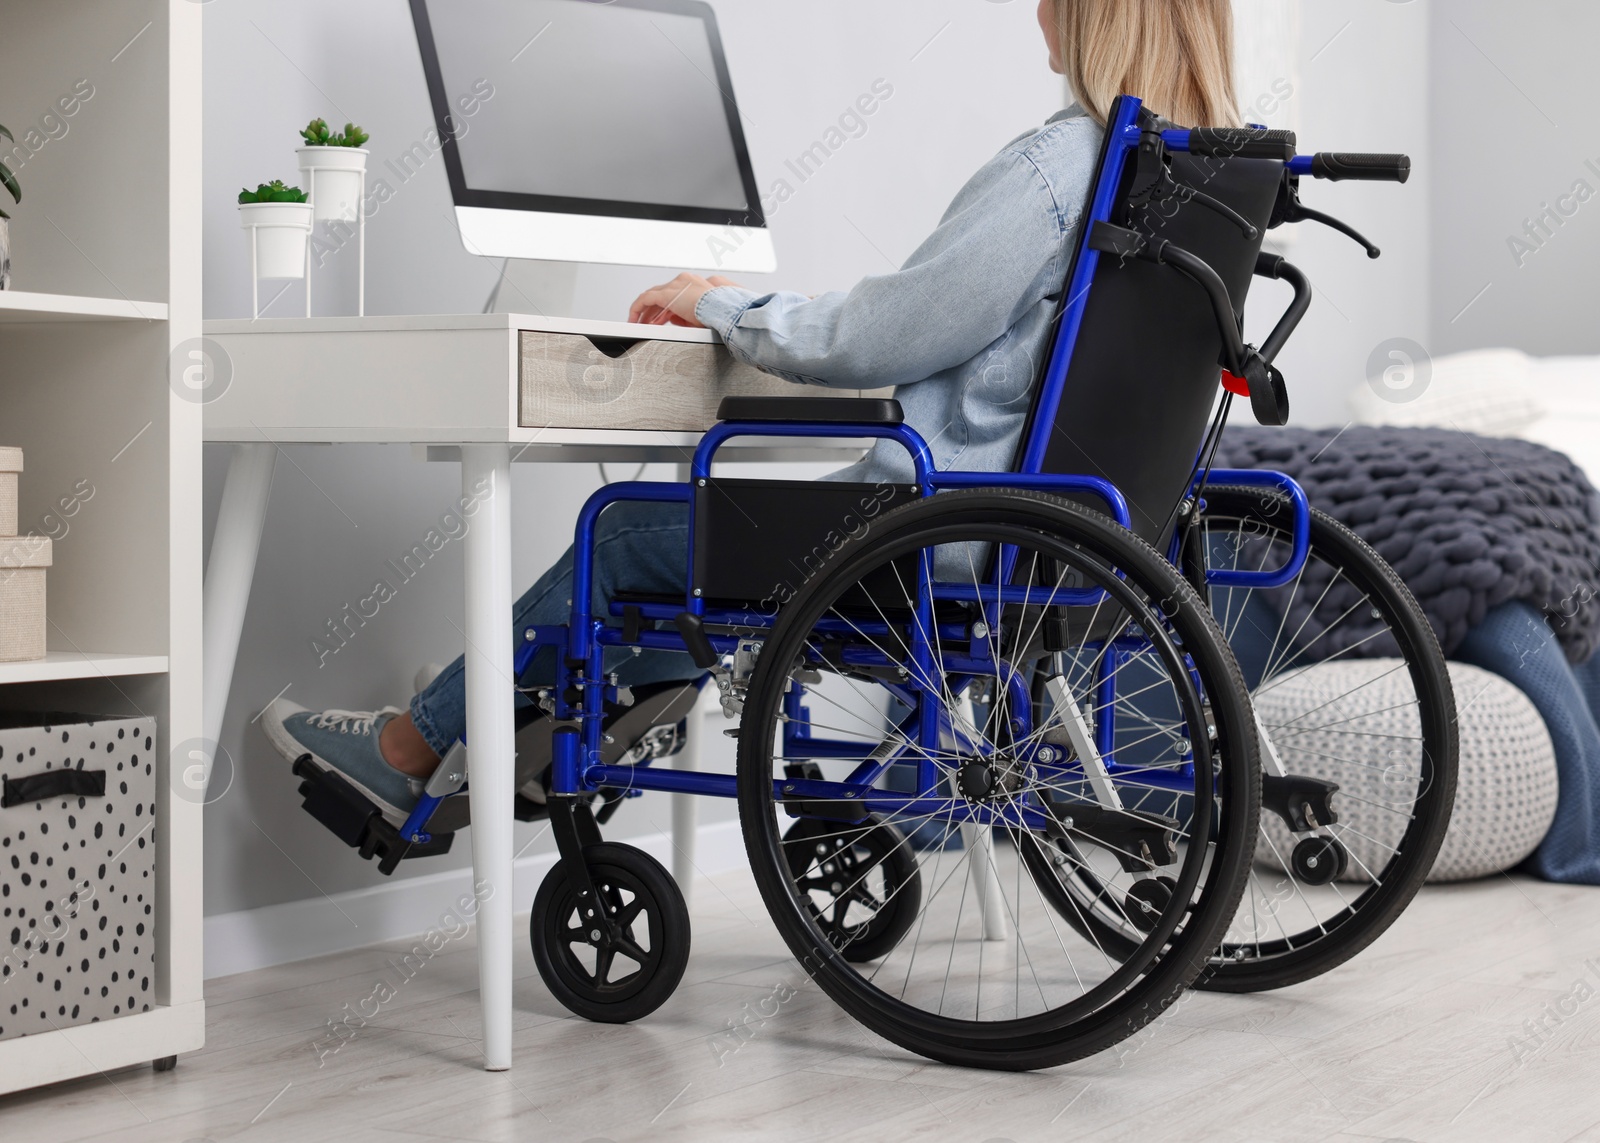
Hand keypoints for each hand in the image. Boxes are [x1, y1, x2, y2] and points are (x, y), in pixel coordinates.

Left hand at [628, 273, 743, 326]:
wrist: (724, 312)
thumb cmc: (719, 316)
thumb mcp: (701, 317)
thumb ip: (685, 317)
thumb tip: (673, 320)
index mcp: (694, 285)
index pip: (673, 293)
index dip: (663, 308)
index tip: (659, 319)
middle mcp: (683, 282)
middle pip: (660, 293)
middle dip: (652, 310)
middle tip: (646, 322)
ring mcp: (675, 286)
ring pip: (651, 296)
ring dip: (643, 310)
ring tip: (636, 322)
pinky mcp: (667, 294)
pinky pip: (646, 299)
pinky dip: (637, 309)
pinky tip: (634, 319)